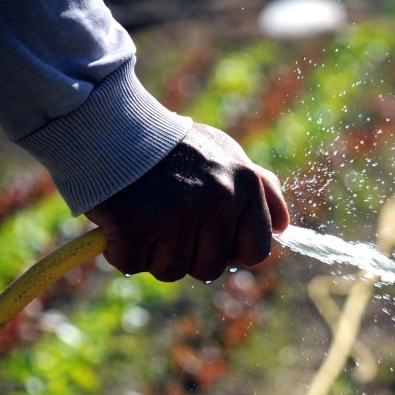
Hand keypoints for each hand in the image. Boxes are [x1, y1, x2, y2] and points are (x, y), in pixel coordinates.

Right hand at [84, 123, 289, 281]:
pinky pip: (131, 263)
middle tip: (168, 223)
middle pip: (210, 268)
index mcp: (244, 184)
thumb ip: (259, 188)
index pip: (257, 250)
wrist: (111, 124)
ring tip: (145, 215)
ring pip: (171, 270)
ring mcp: (177, 213)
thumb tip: (283, 226)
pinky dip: (119, 249)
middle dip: (188, 254)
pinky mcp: (135, 224)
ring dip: (153, 253)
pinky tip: (119, 220)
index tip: (210, 241)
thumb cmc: (172, 145)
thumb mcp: (226, 154)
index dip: (232, 253)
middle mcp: (217, 200)